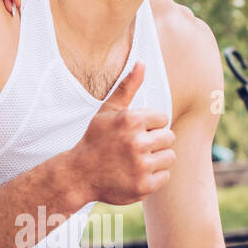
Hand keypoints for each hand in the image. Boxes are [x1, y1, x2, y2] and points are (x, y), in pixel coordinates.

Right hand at [70, 62, 176, 205]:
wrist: (78, 175)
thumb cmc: (96, 139)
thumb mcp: (107, 110)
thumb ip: (127, 86)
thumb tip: (142, 62)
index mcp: (130, 120)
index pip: (162, 119)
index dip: (149, 126)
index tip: (133, 133)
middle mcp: (137, 142)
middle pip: (169, 138)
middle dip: (154, 142)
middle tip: (134, 149)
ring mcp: (140, 166)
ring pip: (169, 157)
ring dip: (156, 159)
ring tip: (136, 161)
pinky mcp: (143, 186)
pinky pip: (164, 176)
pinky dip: (153, 177)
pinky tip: (135, 174)